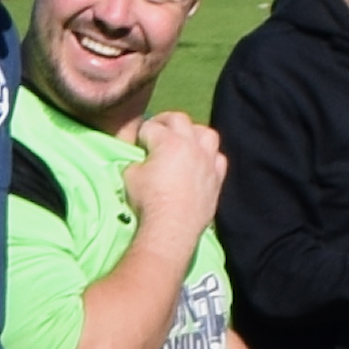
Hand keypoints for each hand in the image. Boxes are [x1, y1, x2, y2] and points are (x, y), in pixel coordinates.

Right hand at [118, 112, 225, 240]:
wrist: (171, 229)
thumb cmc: (148, 201)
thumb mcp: (130, 176)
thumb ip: (136, 162)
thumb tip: (142, 162)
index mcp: (168, 142)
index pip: (150, 127)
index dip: (140, 133)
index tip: (136, 141)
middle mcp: (191, 145)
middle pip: (179, 120)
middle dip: (164, 121)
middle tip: (156, 129)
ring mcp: (208, 161)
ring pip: (207, 134)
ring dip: (193, 132)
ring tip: (184, 140)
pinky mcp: (217, 179)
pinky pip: (218, 158)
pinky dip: (209, 156)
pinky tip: (201, 162)